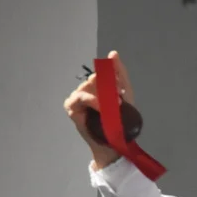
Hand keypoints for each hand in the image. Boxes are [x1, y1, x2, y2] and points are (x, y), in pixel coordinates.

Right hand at [64, 50, 132, 167]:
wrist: (115, 143)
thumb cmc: (120, 120)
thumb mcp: (125, 94)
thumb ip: (120, 74)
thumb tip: (113, 53)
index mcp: (98, 85)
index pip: (102, 72)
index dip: (112, 75)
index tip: (120, 85)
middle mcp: (86, 89)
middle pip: (95, 78)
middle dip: (108, 86)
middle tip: (119, 98)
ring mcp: (77, 98)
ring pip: (87, 86)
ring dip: (103, 96)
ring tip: (115, 106)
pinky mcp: (71, 108)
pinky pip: (80, 98)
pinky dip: (93, 102)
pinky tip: (102, 109)